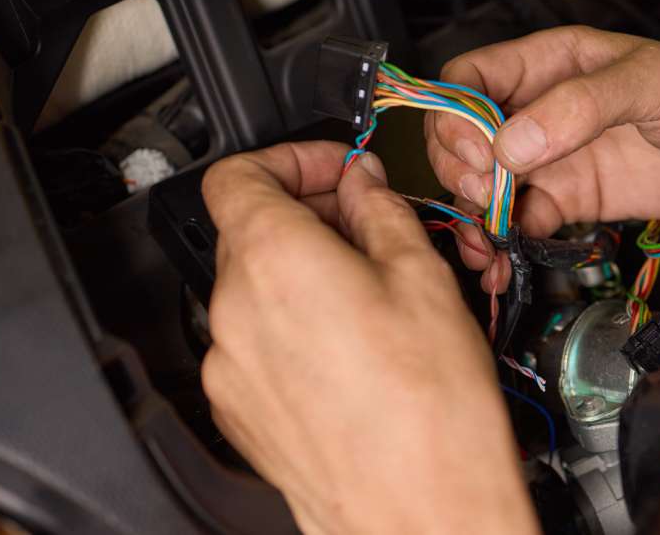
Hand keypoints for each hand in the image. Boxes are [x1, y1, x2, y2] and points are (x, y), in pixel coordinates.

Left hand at [201, 142, 538, 534]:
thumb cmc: (430, 413)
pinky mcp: (238, 410)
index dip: (290, 159)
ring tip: (369, 294)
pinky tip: (349, 346)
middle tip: (367, 227)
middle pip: (248, 230)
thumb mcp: (423, 279)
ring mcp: (229, 366)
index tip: (333, 172)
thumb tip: (362, 185)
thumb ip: (380, 213)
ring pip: (253, 288)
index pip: (238, 174)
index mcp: (275, 260)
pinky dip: (290, 325)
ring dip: (301, 272)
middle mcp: (234, 310)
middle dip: (307, 216)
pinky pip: (253, 343)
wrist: (419, 513)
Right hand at [425, 26, 659, 289]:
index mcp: (551, 62)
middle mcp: (544, 109)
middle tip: (488, 198)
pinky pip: (522, 221)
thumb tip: (511, 143)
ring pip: (488, 186)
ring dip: (476, 216)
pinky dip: (507, 243)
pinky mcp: (574, 200)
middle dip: (464, 172)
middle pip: (467, 138)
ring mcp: (556, 157)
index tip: (478, 154)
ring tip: (486, 245)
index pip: (470, 79)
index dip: (457, 116)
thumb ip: (577, 107)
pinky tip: (506, 259)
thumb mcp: (648, 84)